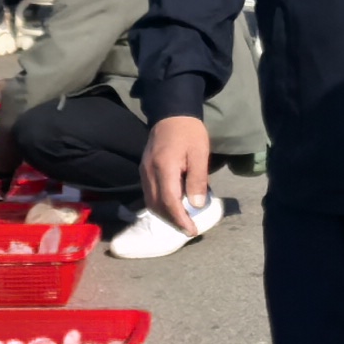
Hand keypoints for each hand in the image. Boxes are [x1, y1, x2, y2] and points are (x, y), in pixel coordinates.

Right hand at [140, 114, 212, 230]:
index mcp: (164, 167)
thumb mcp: (200, 153)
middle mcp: (149, 172)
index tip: (192, 230)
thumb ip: (198, 179)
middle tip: (188, 229)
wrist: (171, 113)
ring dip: (165, 215)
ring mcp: (144, 171)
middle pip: (157, 206)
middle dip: (172, 221)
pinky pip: (149, 194)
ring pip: (151, 202)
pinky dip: (160, 205)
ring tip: (182, 221)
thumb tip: (196, 206)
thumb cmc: (189, 132)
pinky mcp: (144, 170)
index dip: (180, 219)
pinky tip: (173, 206)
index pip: (169, 202)